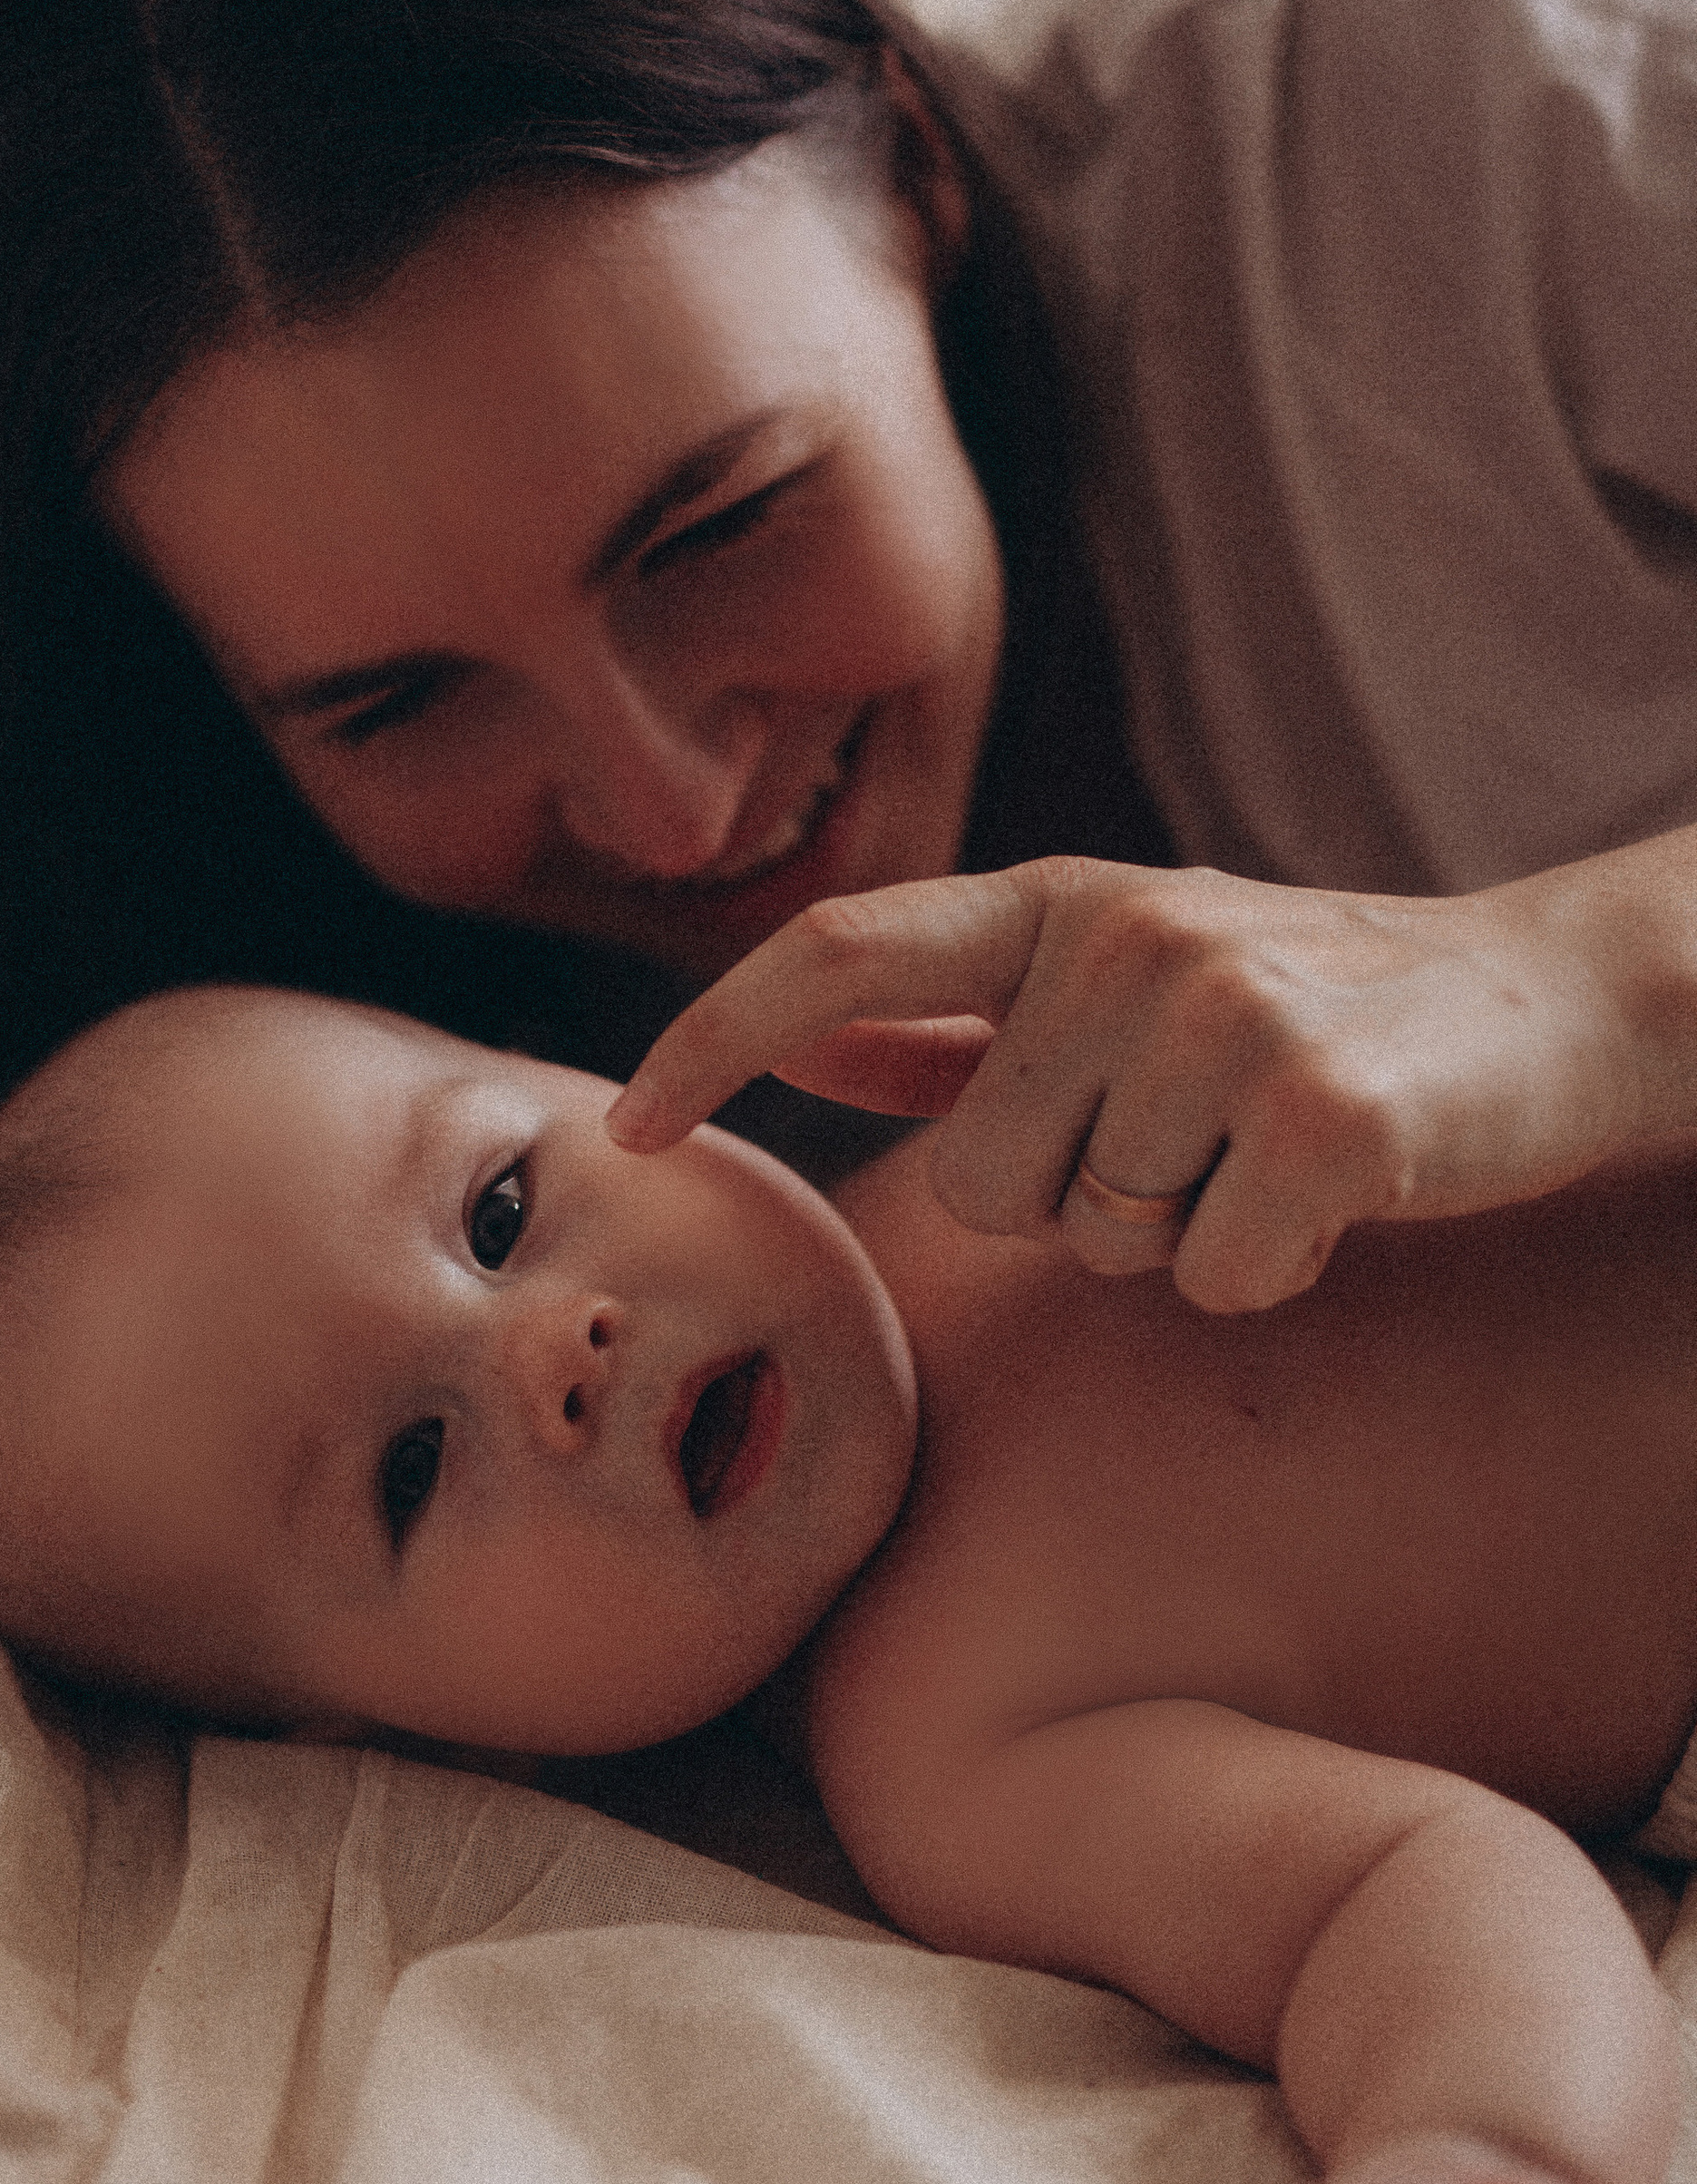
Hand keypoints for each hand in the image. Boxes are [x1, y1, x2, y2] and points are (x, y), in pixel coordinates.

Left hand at [607, 842, 1696, 1310]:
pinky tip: (1331, 1201)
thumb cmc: (1316, 1003)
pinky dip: (1266, 1275)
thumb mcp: (1125, 975)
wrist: (1557, 1001)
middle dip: (1066, 1205)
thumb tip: (801, 1042)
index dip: (713, 1043)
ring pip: (1096, 1241)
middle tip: (1188, 1143)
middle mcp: (1124, 936)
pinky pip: (1212, 1280)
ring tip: (1265, 1153)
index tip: (627, 1128)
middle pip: (973, 1177)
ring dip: (1175, 1238)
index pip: (833, 954)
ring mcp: (1225, 1016)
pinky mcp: (1324, 1114)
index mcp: (1056, 903)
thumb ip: (956, 1018)